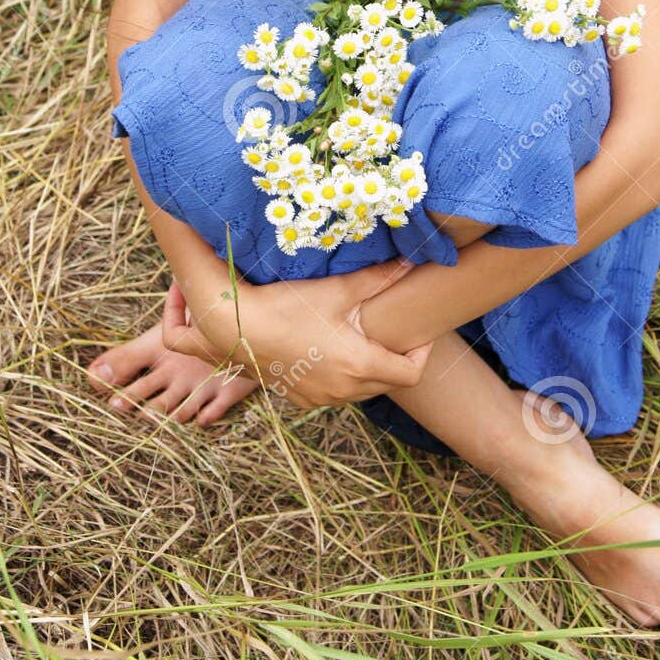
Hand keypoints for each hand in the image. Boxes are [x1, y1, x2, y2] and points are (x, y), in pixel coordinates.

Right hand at [161, 255, 434, 407]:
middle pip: (390, 383)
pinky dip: (344, 376)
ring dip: (370, 369)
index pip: (412, 373)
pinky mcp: (302, 398)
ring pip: (362, 390)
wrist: (235, 328)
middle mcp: (344, 389)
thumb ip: (378, 277)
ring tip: (364, 338)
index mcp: (359, 365)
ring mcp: (321, 398)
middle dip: (398, 359)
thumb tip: (411, 262)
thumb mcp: (337, 289)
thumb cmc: (287, 306)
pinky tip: (332, 350)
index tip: (420, 333)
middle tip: (396, 331)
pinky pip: (336, 392)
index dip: (423, 353)